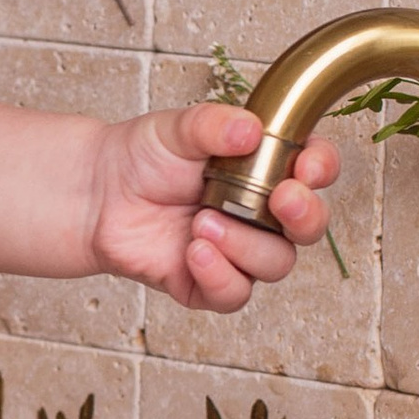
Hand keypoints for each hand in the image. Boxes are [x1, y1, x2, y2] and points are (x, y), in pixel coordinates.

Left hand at [81, 104, 336, 313]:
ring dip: (245, 244)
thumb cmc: (143, 157)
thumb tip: (249, 129)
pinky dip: (220, 276)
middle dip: (306, 215)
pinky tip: (194, 252)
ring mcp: (239, 250)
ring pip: (275, 263)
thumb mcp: (177, 127)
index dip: (322, 169)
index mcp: (267, 168)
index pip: (316, 170)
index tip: (307, 165)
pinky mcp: (208, 283)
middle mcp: (262, 213)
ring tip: (201, 221)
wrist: (97, 193)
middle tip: (281, 198)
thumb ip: (212, 124)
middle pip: (310, 226)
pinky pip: (234, 294)